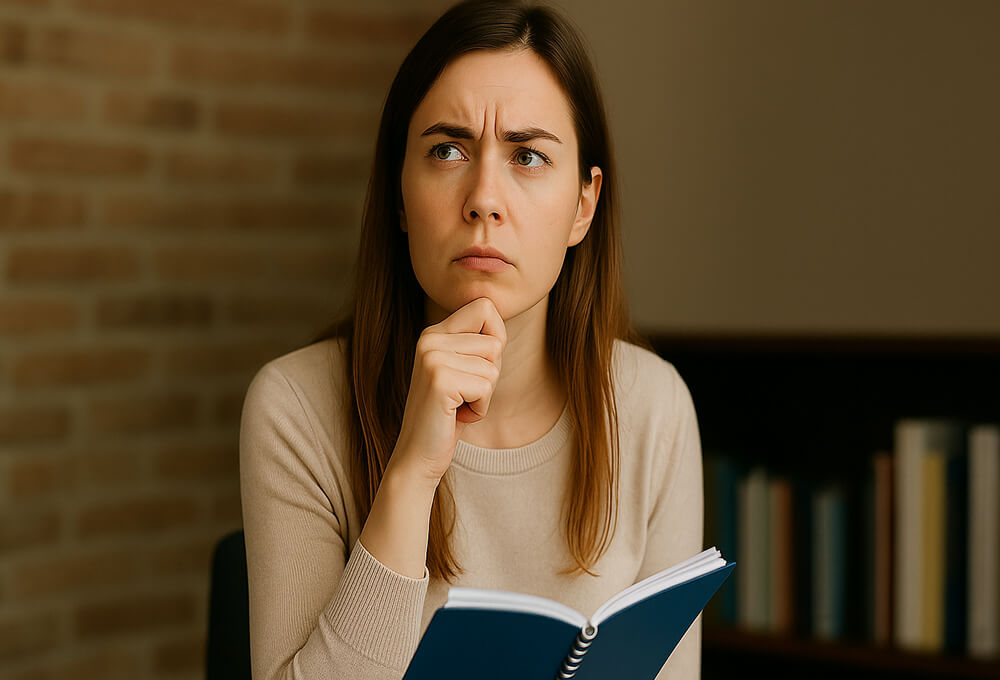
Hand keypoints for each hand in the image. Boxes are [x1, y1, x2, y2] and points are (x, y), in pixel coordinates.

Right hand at [390, 297, 506, 484]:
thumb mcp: (463, 371)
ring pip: (493, 368)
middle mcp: (430, 339)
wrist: (418, 455)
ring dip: (484, 394)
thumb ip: (478, 345)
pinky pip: (486, 388)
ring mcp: (432, 358)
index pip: (485, 307)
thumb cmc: (449, 415)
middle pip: (495, 342)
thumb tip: (499, 318)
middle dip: (490, 374)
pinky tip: (456, 415)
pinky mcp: (440, 380)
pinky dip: (480, 409)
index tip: (477, 367)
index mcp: (434, 333)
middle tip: (463, 394)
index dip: (496, 337)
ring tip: (458, 405)